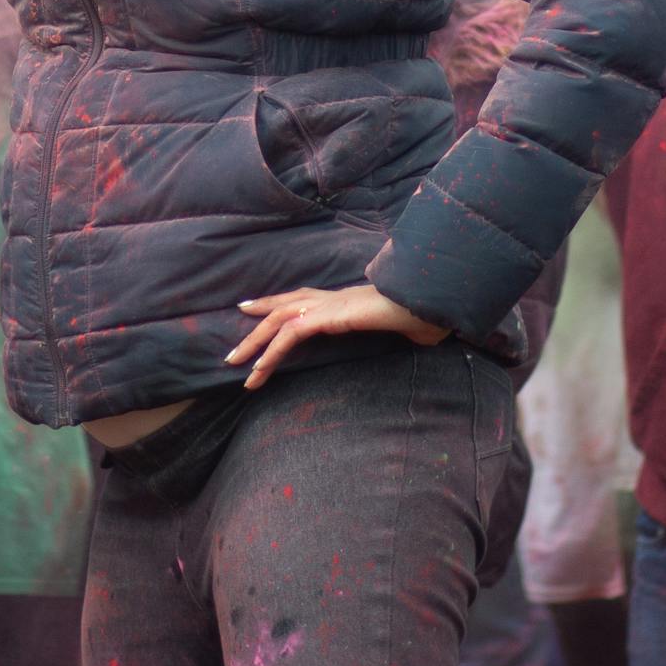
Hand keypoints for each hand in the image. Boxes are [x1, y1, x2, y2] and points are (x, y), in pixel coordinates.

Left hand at [223, 284, 445, 388]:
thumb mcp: (406, 327)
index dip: (276, 303)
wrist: (432, 302)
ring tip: (236, 365)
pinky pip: (292, 333)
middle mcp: (332, 298)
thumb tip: (423, 336)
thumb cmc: (425, 315)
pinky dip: (273, 350)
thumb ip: (402, 331)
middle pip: (283, 306)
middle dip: (255, 326)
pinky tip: (260, 367)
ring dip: (255, 343)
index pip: (302, 299)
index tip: (252, 309)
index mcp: (345, 300)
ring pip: (279, 319)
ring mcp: (330, 305)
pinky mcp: (330, 316)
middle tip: (234, 348)